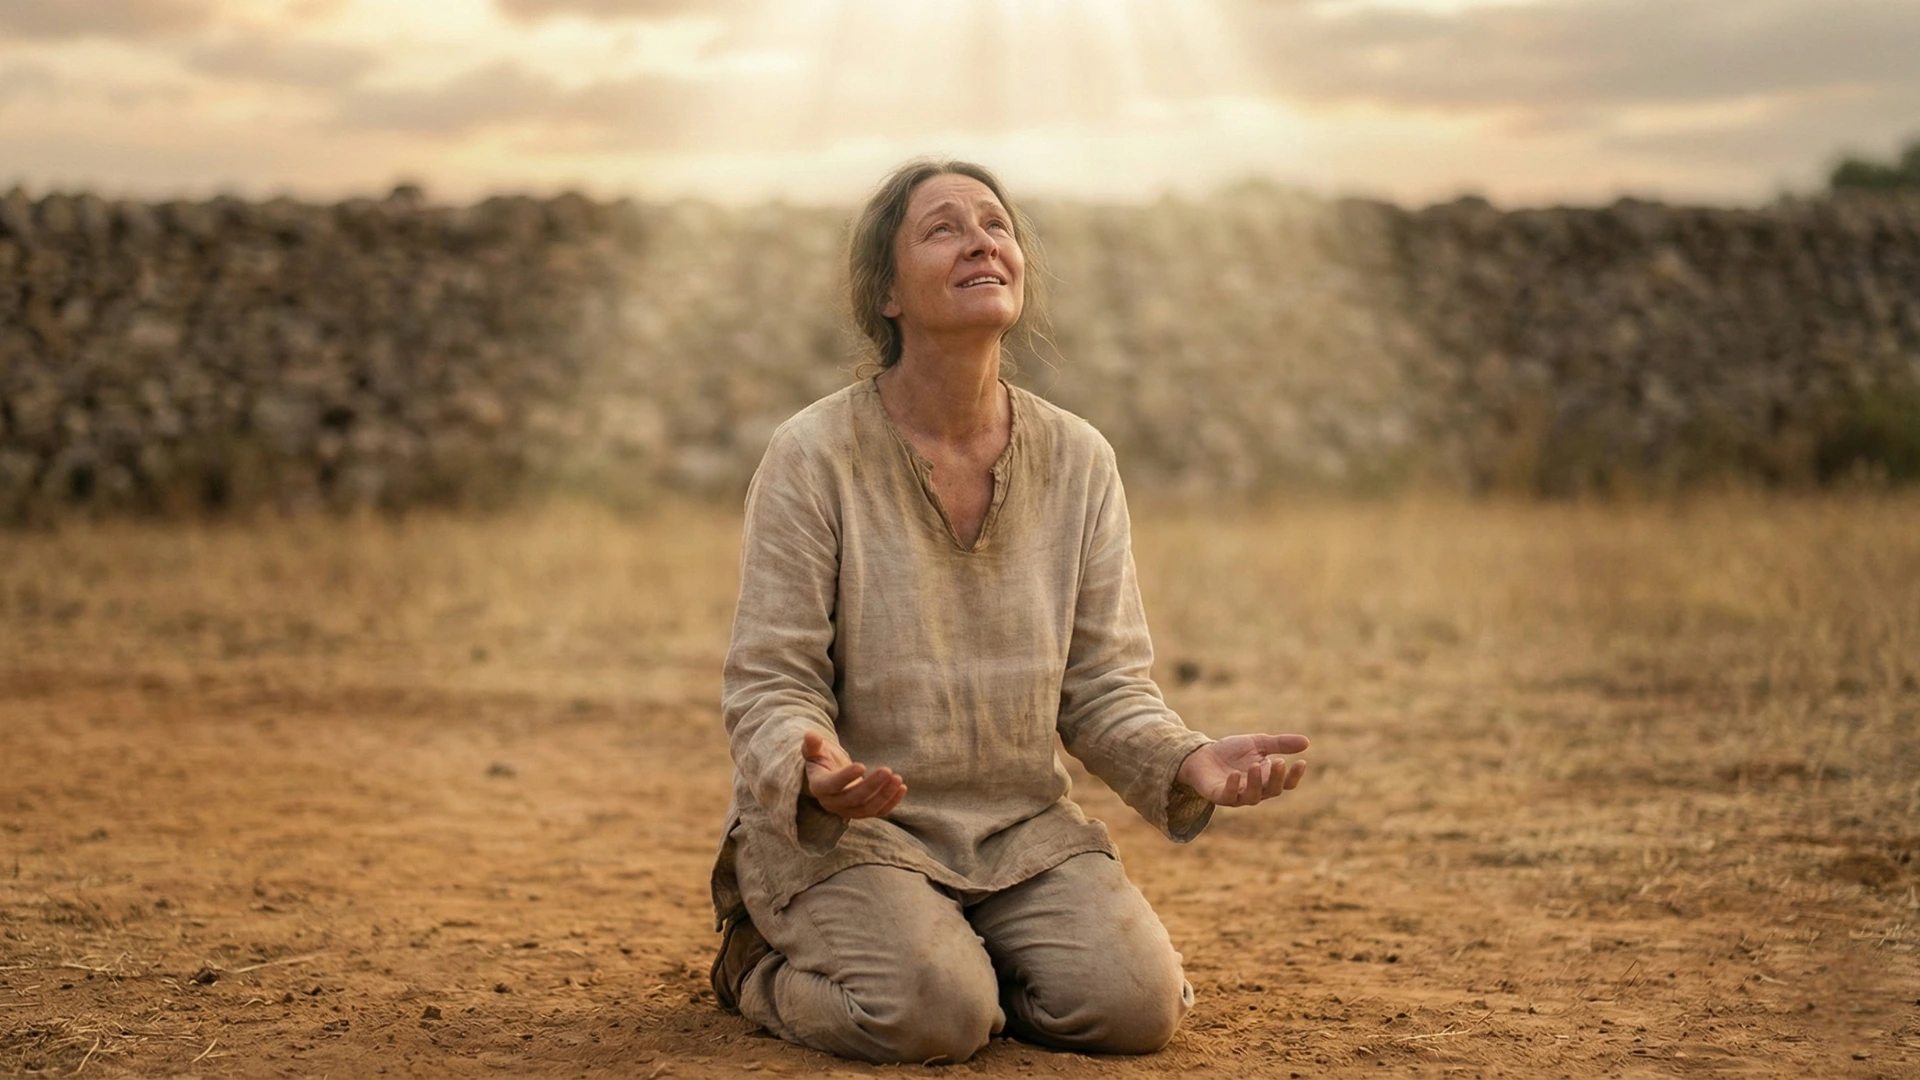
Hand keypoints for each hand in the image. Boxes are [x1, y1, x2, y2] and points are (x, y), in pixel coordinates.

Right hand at [802, 730, 906, 820]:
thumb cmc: (821, 759)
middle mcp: (832, 803)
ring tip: (898, 779)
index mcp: (819, 786)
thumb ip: (812, 745)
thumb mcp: (814, 750)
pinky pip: (878, 812)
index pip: (832, 785)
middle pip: (854, 799)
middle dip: (872, 785)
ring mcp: (847, 811)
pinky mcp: (861, 813)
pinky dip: (891, 802)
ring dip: (884, 795)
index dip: (846, 777)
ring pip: (867, 808)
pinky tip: (902, 788)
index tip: (862, 765)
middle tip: (888, 770)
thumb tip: (811, 735)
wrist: (828, 775)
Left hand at [1177, 733, 1309, 806]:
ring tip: (1255, 766)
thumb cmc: (1232, 752)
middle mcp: (1255, 790)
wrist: (1202, 754)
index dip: (1294, 776)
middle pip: (1272, 790)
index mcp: (1267, 779)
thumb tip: (1307, 742)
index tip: (1301, 762)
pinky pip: (1228, 796)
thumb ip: (1280, 744)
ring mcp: (1237, 795)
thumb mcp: (1258, 743)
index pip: (1285, 783)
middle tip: (1279, 762)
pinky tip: (1235, 774)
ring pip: (1252, 796)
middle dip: (1276, 778)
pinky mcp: (1219, 795)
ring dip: (1256, 782)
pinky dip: (1232, 786)